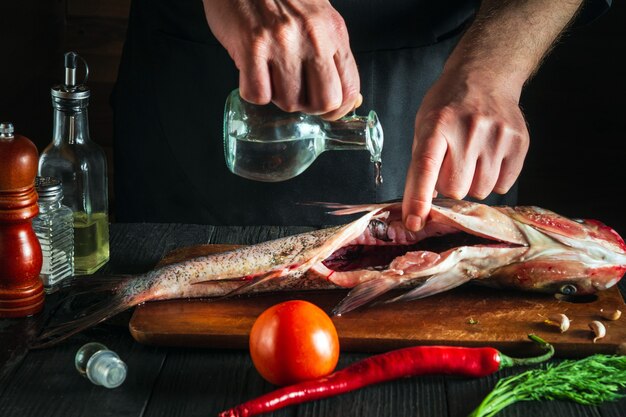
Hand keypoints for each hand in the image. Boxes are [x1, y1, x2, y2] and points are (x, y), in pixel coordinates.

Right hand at [203, 0, 360, 119]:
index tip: (326, 111)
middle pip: (324, 102)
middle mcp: (313, 37)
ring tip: (270, 73)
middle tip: (296, 95)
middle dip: (309, 108)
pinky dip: (253, 91)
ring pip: (288, 101)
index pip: (349, 88)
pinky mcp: (252, 47)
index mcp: (333, 31)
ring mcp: (282, 42)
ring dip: (277, 96)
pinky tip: (252, 72)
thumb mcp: (318, 19)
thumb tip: (343, 98)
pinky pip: (258, 94)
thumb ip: (331, 55)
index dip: (338, 109)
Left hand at [402, 71, 529, 230]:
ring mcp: (497, 136)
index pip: (425, 167)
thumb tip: (419, 209)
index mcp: (437, 125)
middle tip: (451, 163)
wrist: (486, 76)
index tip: (414, 221)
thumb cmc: (448, 106)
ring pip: (480, 191)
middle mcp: (468, 130)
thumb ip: (421, 165)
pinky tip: (489, 157)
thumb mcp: (424, 126)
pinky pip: (503, 186)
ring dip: (472, 183)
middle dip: (450, 186)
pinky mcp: (519, 143)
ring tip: (471, 158)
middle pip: (456, 189)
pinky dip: (493, 180)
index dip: (419, 198)